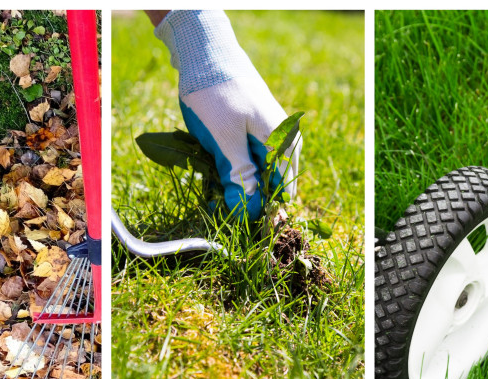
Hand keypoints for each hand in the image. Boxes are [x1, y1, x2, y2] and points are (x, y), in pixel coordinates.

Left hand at [155, 10, 300, 220]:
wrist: (204, 52)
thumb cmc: (215, 95)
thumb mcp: (224, 140)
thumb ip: (240, 176)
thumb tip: (249, 212)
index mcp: (283, 142)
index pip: (280, 190)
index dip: (259, 208)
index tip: (235, 218)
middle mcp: (283, 139)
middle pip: (268, 183)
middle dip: (243, 195)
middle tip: (216, 201)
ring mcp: (268, 133)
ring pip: (255, 171)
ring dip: (233, 180)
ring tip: (210, 181)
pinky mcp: (252, 129)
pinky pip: (245, 157)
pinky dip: (229, 166)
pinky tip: (211, 165)